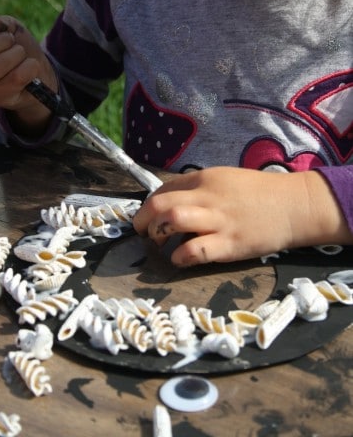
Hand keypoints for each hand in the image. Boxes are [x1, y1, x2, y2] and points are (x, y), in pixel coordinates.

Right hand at [0, 11, 57, 133]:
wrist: (37, 66)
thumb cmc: (16, 43)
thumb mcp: (4, 26)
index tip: (1, 30)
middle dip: (2, 41)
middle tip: (11, 41)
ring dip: (16, 54)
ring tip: (20, 53)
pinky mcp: (1, 98)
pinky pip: (15, 78)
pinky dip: (29, 67)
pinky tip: (29, 67)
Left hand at [133, 166, 351, 265]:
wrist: (293, 206)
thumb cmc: (258, 193)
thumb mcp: (225, 180)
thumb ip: (199, 189)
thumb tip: (171, 206)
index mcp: (205, 179)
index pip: (163, 188)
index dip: (148, 205)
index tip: (147, 217)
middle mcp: (208, 196)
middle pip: (160, 203)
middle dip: (142, 220)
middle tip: (143, 232)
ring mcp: (218, 220)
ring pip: (173, 219)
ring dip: (157, 233)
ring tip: (160, 243)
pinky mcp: (229, 244)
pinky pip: (195, 250)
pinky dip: (180, 257)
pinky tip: (180, 259)